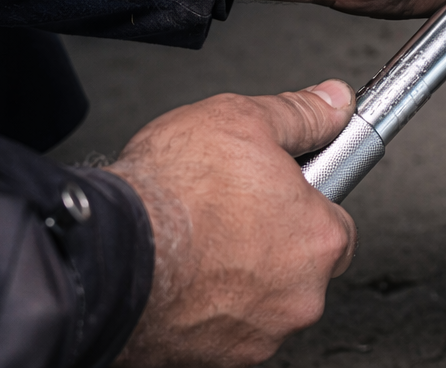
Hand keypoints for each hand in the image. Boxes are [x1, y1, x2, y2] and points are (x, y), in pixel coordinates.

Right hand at [108, 80, 357, 367]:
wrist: (107, 251)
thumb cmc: (172, 193)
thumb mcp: (244, 120)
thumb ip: (301, 115)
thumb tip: (332, 103)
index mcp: (320, 240)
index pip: (337, 225)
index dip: (305, 203)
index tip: (279, 192)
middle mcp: (300, 297)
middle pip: (299, 266)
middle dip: (271, 241)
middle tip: (229, 212)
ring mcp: (257, 333)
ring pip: (260, 299)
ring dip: (237, 276)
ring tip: (198, 240)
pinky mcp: (213, 357)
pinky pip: (220, 326)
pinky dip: (203, 305)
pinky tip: (180, 273)